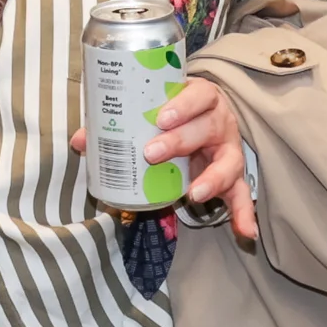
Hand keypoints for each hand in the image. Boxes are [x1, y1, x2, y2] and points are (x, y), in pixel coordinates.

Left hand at [70, 77, 256, 238]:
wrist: (206, 119)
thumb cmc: (175, 114)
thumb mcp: (154, 111)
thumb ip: (120, 123)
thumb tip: (81, 140)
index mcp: (201, 98)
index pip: (198, 95)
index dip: (183, 104)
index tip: (162, 117)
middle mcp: (220, 122)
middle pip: (207, 128)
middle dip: (180, 141)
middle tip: (152, 153)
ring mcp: (229, 150)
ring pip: (228, 162)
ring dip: (212, 179)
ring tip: (194, 194)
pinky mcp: (233, 176)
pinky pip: (242, 195)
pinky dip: (244, 213)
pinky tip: (246, 232)